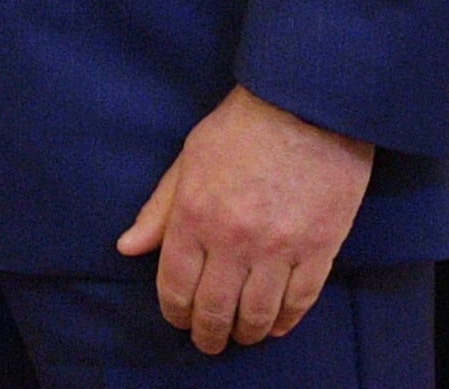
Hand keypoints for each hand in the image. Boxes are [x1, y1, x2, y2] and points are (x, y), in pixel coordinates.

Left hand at [115, 86, 372, 354]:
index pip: (176, 283)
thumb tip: (128, 247)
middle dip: (207, 332)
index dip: (174, 310)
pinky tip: (276, 326)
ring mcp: (280, 248)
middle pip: (216, 308)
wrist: (308, 106)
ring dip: (246, 332)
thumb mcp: (189, 159)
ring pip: (258, 313)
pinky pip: (300, 301)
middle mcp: (235, 239)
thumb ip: (159, 209)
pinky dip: (286, 321)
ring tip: (241, 336)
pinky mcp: (320, 249)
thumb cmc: (242, 126)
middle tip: (207, 341)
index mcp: (196, 215)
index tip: (177, 318)